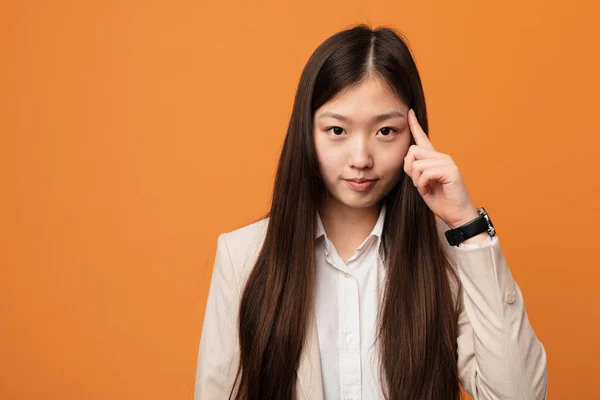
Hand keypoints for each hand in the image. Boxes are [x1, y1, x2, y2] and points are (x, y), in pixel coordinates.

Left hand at [403, 109, 479, 228]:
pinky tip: (429, 190)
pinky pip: (425, 172)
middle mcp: (442, 157)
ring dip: (417, 180)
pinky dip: (422, 184)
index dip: (414, 125)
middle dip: (409, 169)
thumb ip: (415, 171)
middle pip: (413, 151)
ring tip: (427, 188)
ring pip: (417, 163)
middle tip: (419, 183)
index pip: (422, 139)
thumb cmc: (440, 201)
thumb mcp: (422, 184)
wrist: (456, 215)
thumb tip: (409, 159)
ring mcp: (448, 162)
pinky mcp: (451, 170)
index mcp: (435, 159)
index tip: (408, 112)